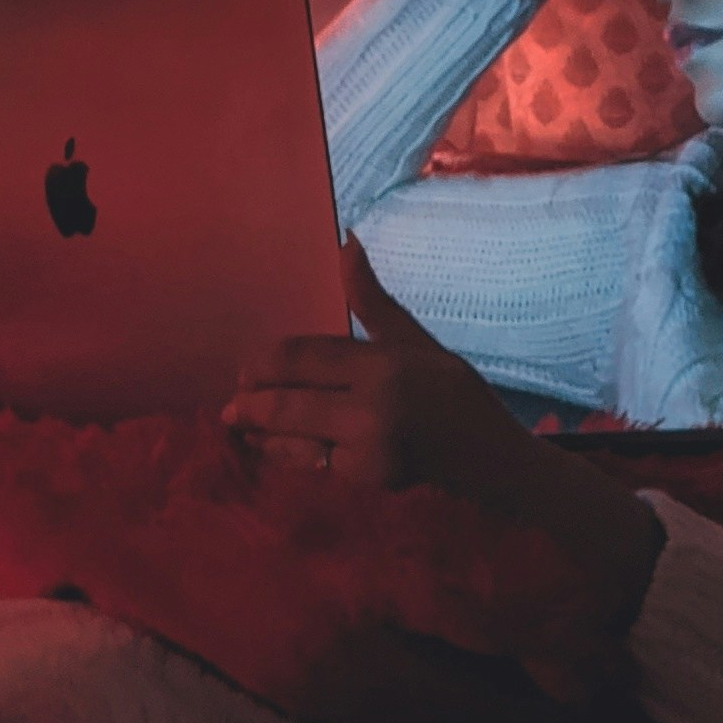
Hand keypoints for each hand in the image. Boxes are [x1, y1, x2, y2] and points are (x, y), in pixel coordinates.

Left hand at [223, 241, 663, 640]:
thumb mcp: (416, 341)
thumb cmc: (454, 393)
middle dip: (250, 403)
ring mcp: (369, 448)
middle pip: (287, 402)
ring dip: (259, 433)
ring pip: (292, 440)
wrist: (492, 458)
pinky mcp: (368, 480)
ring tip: (238, 425)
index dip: (263, 364)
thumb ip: (372, 301)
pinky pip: (312, 465)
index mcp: (383, 364)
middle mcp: (372, 406)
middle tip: (230, 403)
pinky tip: (270, 447)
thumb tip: (347, 242)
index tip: (245, 369)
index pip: (302, 358)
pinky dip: (286, 455)